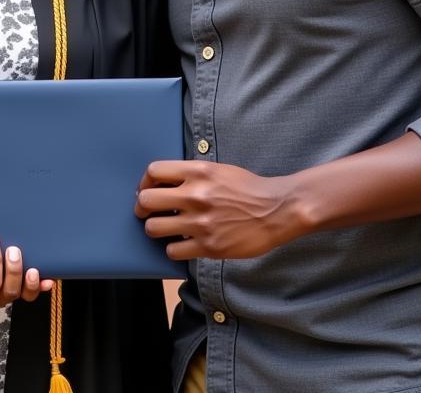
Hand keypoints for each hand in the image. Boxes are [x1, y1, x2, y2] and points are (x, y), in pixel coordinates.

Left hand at [135, 160, 301, 259]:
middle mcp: (196, 195)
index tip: (147, 189)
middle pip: (146, 200)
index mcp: (198, 171)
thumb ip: (191, 174)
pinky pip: (173, 251)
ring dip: (155, 229)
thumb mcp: (217, 170)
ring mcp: (201, 222)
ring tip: (164, 229)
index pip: (153, 171)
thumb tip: (164, 182)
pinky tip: (182, 244)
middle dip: (142, 207)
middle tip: (147, 212)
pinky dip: (174, 249)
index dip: (145, 181)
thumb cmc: (248, 188)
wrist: (277, 210)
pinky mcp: (209, 246)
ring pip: (154, 228)